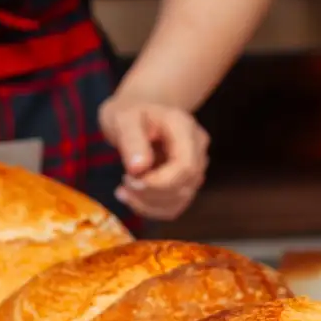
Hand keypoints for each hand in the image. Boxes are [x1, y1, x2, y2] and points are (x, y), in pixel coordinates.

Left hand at [98, 95, 209, 220]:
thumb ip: (131, 141)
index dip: (160, 182)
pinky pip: (174, 206)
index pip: (186, 166)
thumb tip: (139, 169)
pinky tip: (132, 197)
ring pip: (180, 200)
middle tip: (123, 183)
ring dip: (148, 204)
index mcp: (185, 128)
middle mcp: (197, 148)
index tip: (129, 179)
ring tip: (123, 190)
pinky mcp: (186, 183)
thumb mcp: (122, 119)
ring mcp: (195, 167)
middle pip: (185, 186)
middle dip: (150, 194)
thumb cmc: (130, 113)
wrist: (138, 112)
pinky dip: (150, 208)